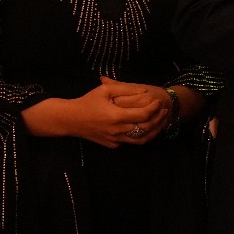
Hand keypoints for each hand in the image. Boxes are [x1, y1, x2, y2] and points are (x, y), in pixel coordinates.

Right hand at [21, 78, 166, 147]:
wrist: (70, 120)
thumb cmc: (87, 102)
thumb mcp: (104, 90)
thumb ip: (125, 88)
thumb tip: (143, 90)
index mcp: (116, 116)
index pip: (143, 115)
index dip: (154, 108)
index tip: (159, 101)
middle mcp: (117, 130)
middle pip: (145, 128)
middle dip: (158, 119)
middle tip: (164, 110)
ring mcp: (115, 140)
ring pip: (140, 139)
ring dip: (153, 131)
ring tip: (160, 122)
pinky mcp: (112, 145)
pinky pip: (130, 142)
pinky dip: (140, 136)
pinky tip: (146, 128)